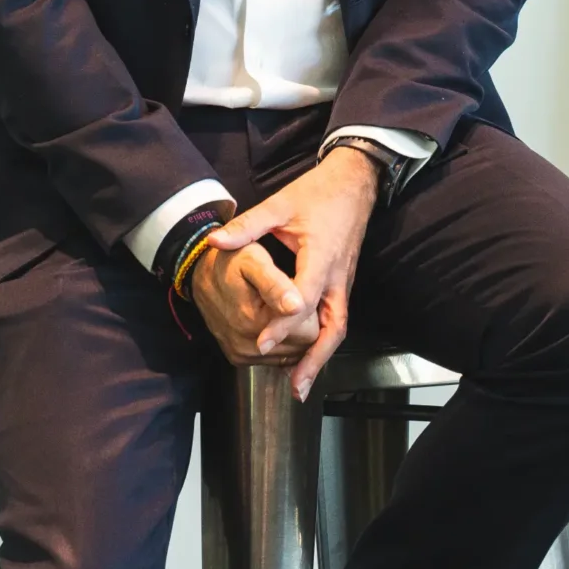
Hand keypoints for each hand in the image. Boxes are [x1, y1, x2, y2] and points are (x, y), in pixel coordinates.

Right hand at [186, 241, 311, 367]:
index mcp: (255, 322)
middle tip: (290, 298)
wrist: (201, 274)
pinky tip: (271, 320)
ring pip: (291, 355)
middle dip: (303, 324)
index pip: (310, 333)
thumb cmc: (231, 262)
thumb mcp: (253, 260)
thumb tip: (297, 307)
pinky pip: (275, 358)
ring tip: (279, 308)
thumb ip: (276, 285)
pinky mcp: (239, 358)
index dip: (310, 311)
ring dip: (292, 334)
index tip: (297, 291)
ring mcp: (242, 355)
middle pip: (302, 347)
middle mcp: (248, 347)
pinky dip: (280, 342)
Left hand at [206, 148, 379, 399]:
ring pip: (337, 328)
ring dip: (321, 356)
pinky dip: (323, 341)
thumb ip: (247, 225)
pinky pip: (336, 318)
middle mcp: (337, 277)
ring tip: (300, 384)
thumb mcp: (279, 204)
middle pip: (332, 328)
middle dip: (313, 358)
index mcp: (321, 258)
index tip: (260, 344)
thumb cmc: (318, 193)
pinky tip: (307, 356)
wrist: (355, 181)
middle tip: (294, 387)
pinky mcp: (342, 283)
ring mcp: (343, 282)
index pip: (302, 299)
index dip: (281, 324)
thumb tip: (213, 241)